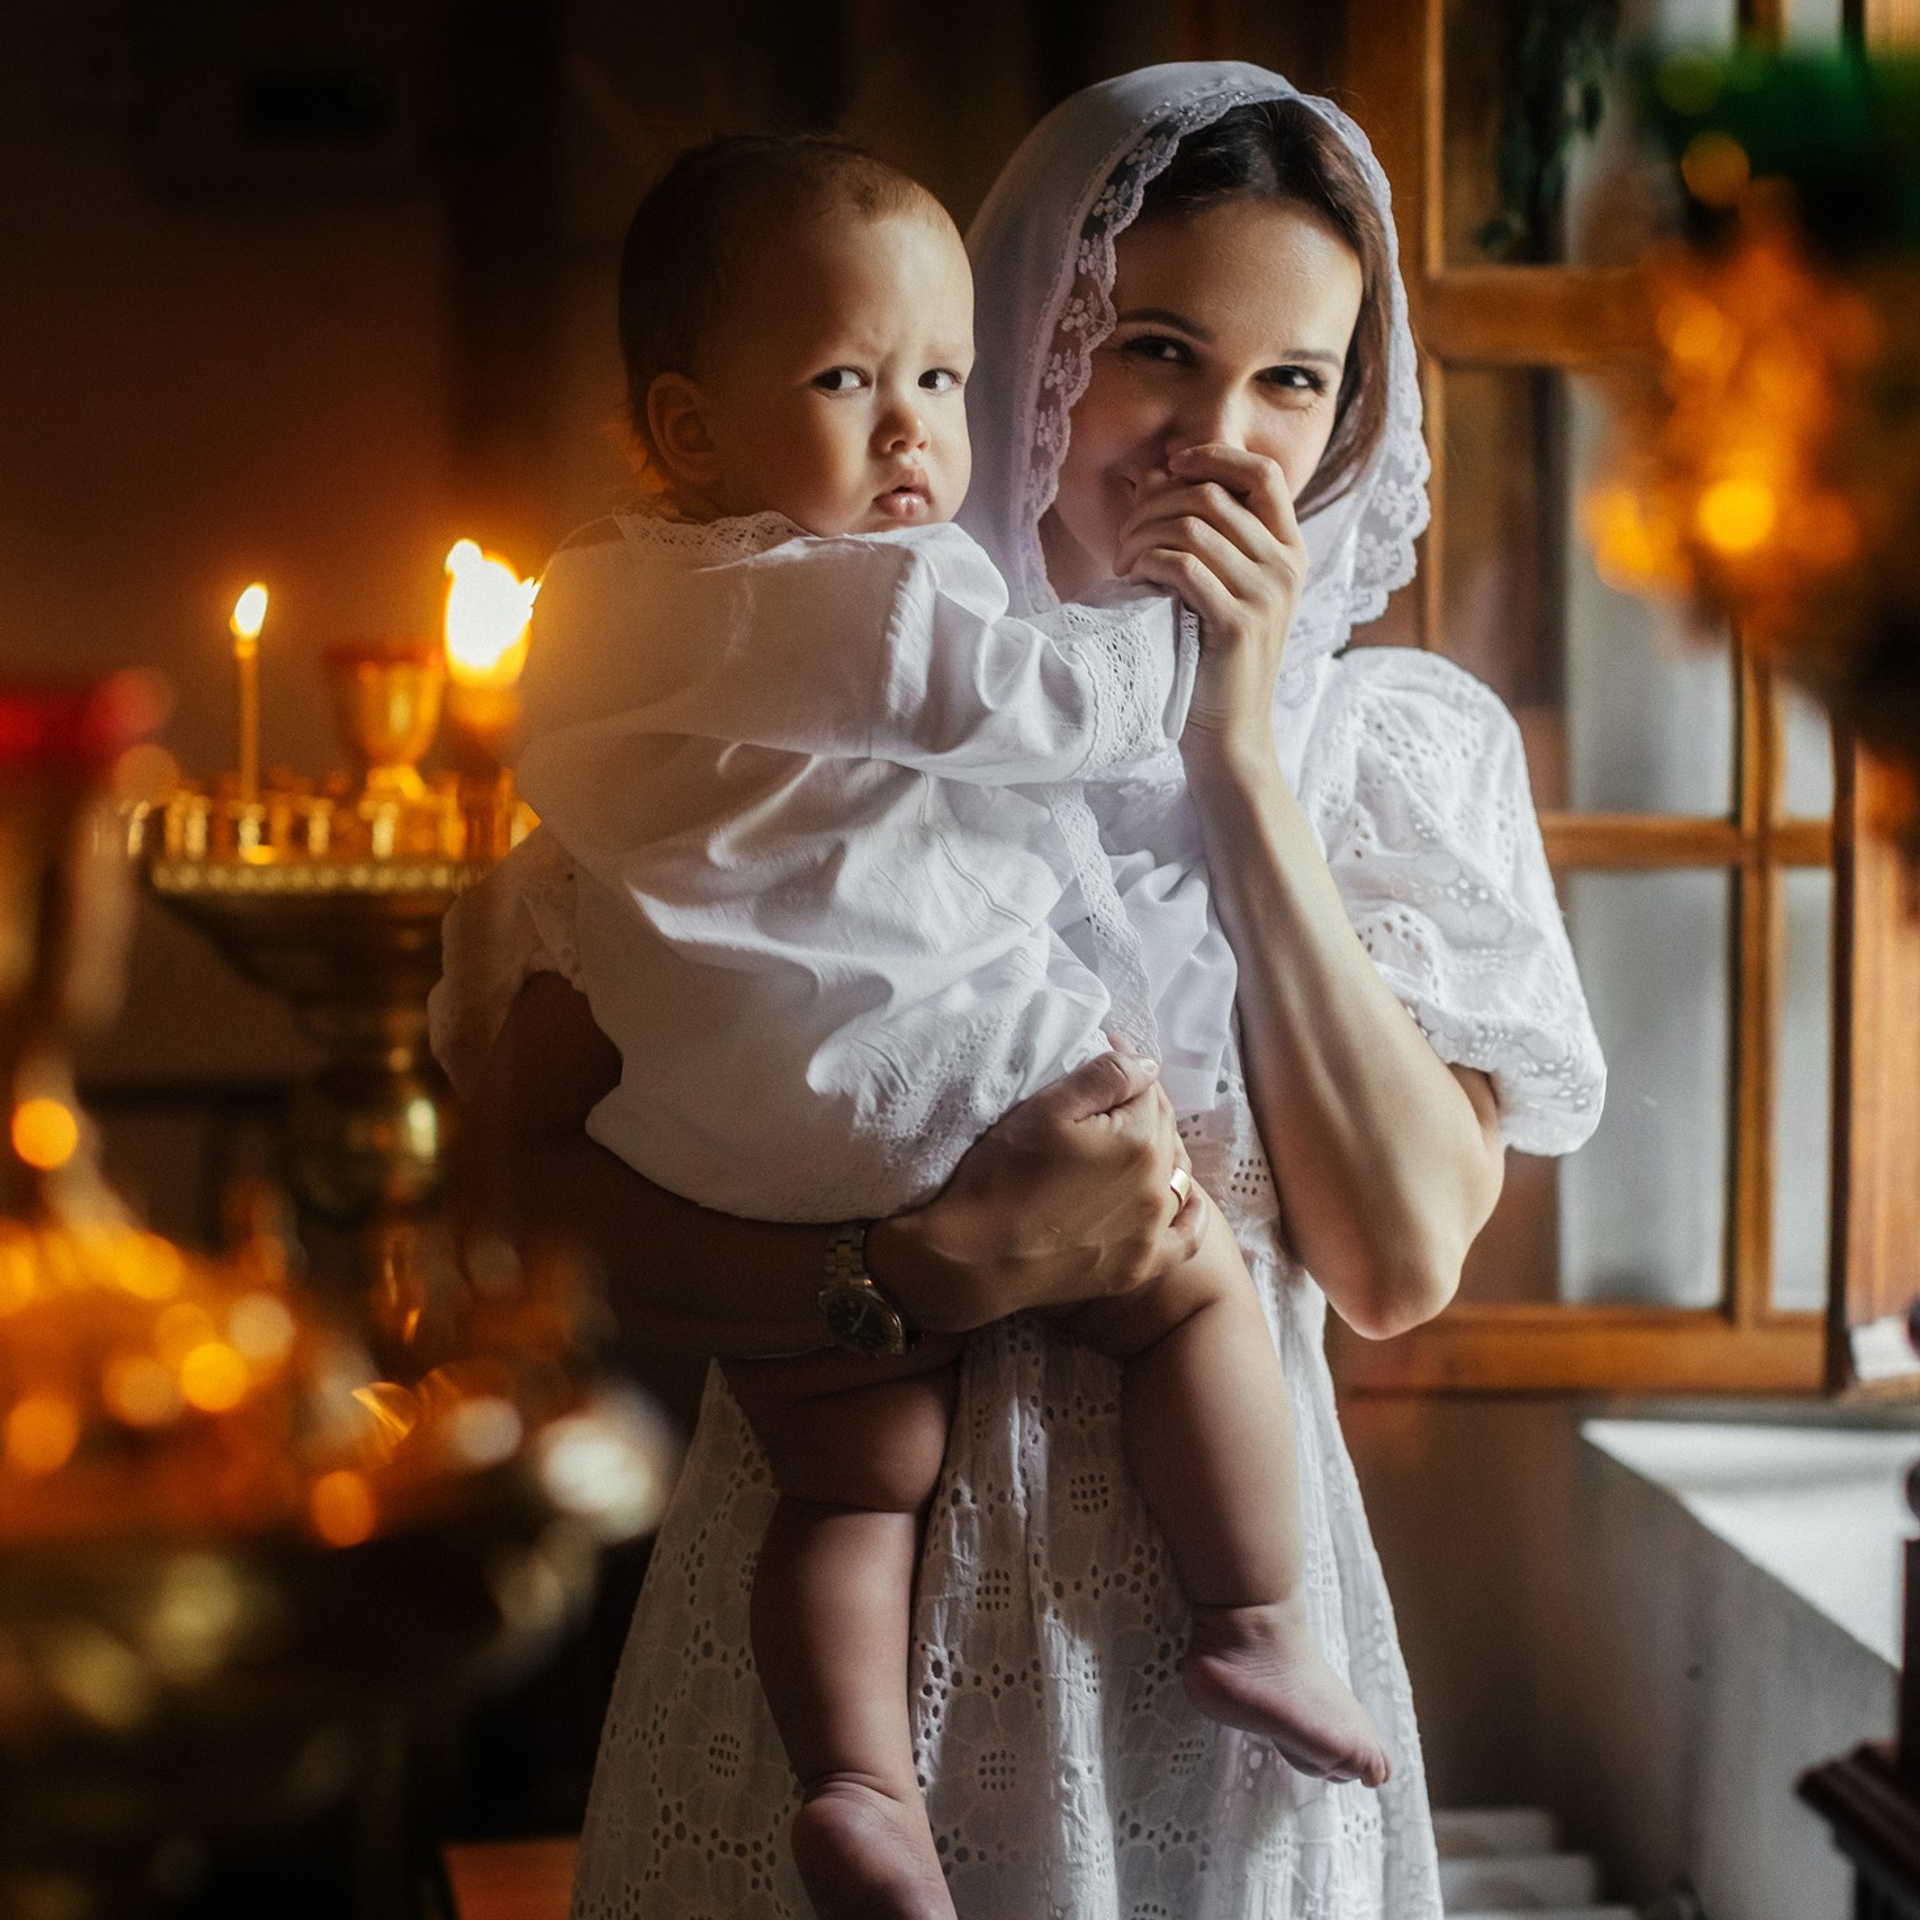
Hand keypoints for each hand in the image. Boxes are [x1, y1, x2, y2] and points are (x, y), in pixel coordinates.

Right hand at [868, 1048, 1203, 1334]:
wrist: (973, 1259)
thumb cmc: (1002, 1177)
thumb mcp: (1047, 1109)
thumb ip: (1107, 1077)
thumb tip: (1149, 1065)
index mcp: (1140, 1140)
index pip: (1149, 1088)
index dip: (1126, 1065)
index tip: (1102, 1053)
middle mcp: (1157, 1186)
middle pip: (1165, 1129)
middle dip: (1142, 1104)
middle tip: (1106, 1096)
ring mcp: (1152, 1231)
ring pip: (1177, 1175)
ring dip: (1162, 1150)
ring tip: (1130, 1140)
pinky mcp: (1138, 1267)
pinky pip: (1186, 1236)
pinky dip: (1189, 1212)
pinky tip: (1182, 1199)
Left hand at [1113, 443, 1306, 755]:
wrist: (1228, 732)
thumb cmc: (1211, 656)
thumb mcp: (1217, 587)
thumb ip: (1200, 534)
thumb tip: (1154, 475)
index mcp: (1289, 551)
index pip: (1264, 473)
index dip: (1216, 456)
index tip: (1171, 465)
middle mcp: (1286, 567)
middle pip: (1212, 496)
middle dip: (1155, 506)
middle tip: (1126, 538)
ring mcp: (1267, 596)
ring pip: (1193, 527)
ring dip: (1143, 536)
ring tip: (1123, 562)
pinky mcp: (1238, 624)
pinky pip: (1184, 567)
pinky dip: (1148, 562)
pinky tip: (1132, 577)